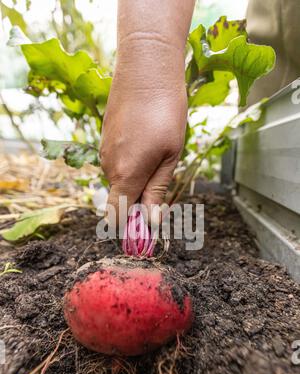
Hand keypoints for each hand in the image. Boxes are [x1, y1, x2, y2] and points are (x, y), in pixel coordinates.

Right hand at [100, 62, 186, 223]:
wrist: (146, 69)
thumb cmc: (165, 112)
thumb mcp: (170, 156)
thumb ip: (156, 190)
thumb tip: (151, 222)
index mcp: (126, 175)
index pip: (117, 216)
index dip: (129, 229)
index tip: (146, 234)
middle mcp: (109, 166)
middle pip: (120, 199)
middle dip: (138, 205)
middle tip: (164, 194)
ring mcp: (105, 151)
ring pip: (120, 181)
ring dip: (137, 182)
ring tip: (160, 159)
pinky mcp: (106, 140)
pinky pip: (117, 164)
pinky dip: (131, 166)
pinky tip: (148, 146)